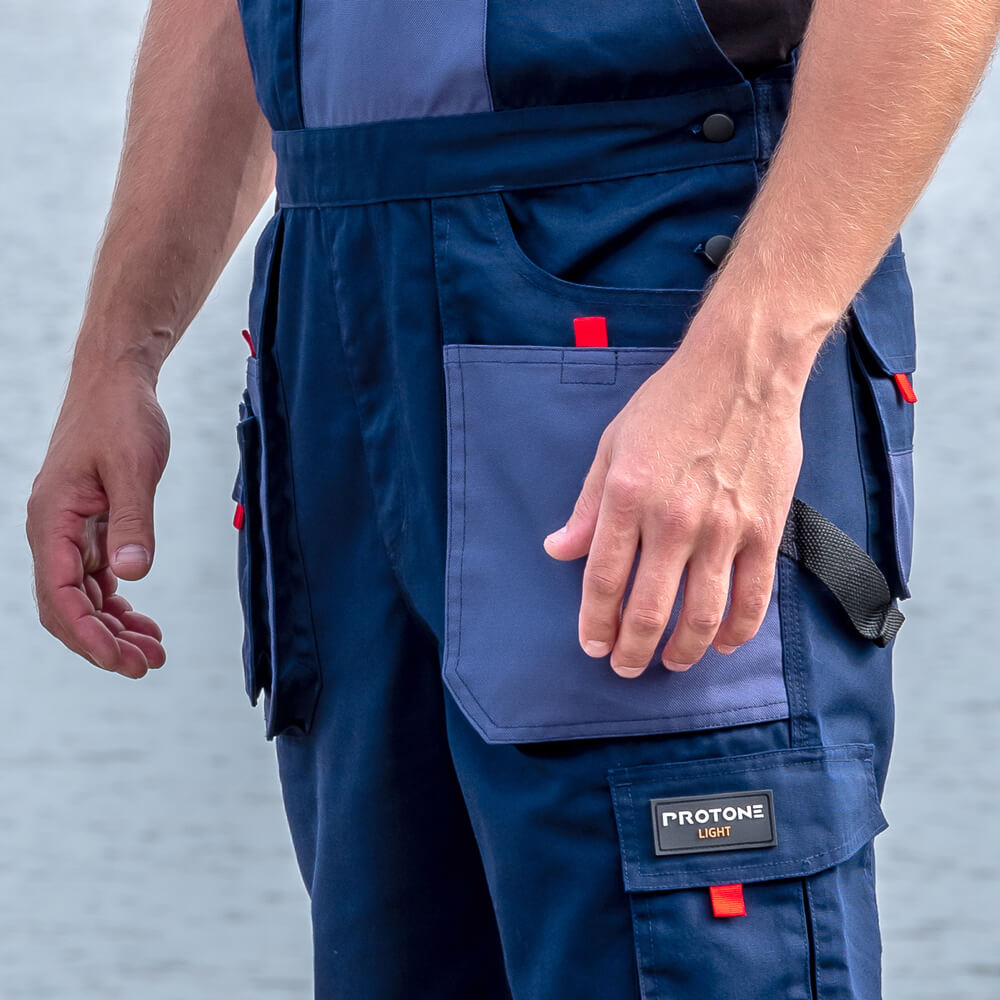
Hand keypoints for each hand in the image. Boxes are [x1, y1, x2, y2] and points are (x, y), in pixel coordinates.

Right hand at [27, 354, 169, 677]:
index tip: (122, 661)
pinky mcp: (89, 525)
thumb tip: (132, 576)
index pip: (60, 595)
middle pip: (68, 606)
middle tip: (149, 665)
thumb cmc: (122, 416)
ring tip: (154, 651)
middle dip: (104, 641)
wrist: (116, 380)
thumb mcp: (133, 467)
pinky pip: (95, 577)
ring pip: (83, 596)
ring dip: (113, 627)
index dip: (88, 635)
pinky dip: (117, 602)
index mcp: (52, 520)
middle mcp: (52, 531)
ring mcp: (68, 530)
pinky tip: (142, 619)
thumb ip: (133, 521)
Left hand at [543, 309, 809, 677]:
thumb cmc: (671, 403)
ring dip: (683, 651)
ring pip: (701, 615)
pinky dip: (736, 631)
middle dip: (631, 650)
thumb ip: (587, 507)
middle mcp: (673, 520)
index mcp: (627, 497)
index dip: (594, 622)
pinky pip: (753, 598)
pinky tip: (722, 643)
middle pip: (648, 609)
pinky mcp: (765, 530)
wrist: (742, 371)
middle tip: (625, 666)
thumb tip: (558, 551)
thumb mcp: (612, 446)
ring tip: (670, 662)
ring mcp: (724, 529)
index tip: (593, 644)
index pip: (603, 580)